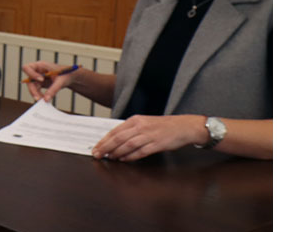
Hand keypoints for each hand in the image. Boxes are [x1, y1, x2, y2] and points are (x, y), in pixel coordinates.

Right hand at [21, 61, 78, 101]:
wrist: (70, 77)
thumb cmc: (66, 74)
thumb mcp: (61, 81)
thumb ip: (53, 89)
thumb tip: (46, 99)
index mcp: (41, 65)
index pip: (27, 67)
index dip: (31, 74)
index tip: (41, 80)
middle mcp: (37, 71)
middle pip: (28, 80)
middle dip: (32, 89)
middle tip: (38, 98)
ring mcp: (38, 78)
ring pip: (32, 87)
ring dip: (36, 94)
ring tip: (43, 100)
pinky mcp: (40, 84)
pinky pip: (36, 90)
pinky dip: (39, 95)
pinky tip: (45, 99)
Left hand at [92, 114, 206, 161]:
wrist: (184, 126)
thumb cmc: (163, 126)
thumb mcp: (144, 123)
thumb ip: (131, 130)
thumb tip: (114, 141)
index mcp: (135, 120)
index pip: (115, 131)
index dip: (104, 140)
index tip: (96, 147)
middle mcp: (141, 126)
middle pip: (118, 138)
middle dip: (106, 147)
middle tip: (97, 154)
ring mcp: (149, 135)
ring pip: (128, 145)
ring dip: (117, 153)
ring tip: (109, 158)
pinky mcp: (157, 144)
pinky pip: (141, 151)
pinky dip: (131, 156)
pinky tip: (124, 160)